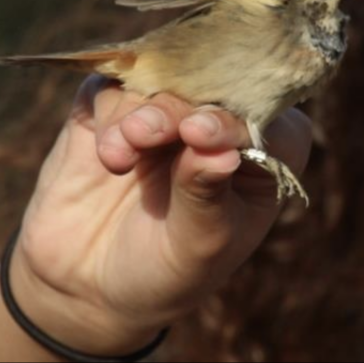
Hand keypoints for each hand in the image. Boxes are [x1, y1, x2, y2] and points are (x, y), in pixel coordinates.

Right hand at [7, 75, 311, 355]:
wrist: (97, 284)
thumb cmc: (171, 267)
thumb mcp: (199, 244)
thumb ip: (206, 195)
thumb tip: (220, 153)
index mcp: (266, 148)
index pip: (262, 114)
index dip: (231, 118)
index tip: (199, 134)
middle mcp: (221, 116)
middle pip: (208, 84)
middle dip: (175, 109)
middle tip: (146, 134)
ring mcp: (167, 106)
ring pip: (157, 78)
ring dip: (137, 113)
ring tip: (120, 157)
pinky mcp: (115, 105)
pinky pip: (112, 85)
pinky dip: (109, 115)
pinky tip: (110, 157)